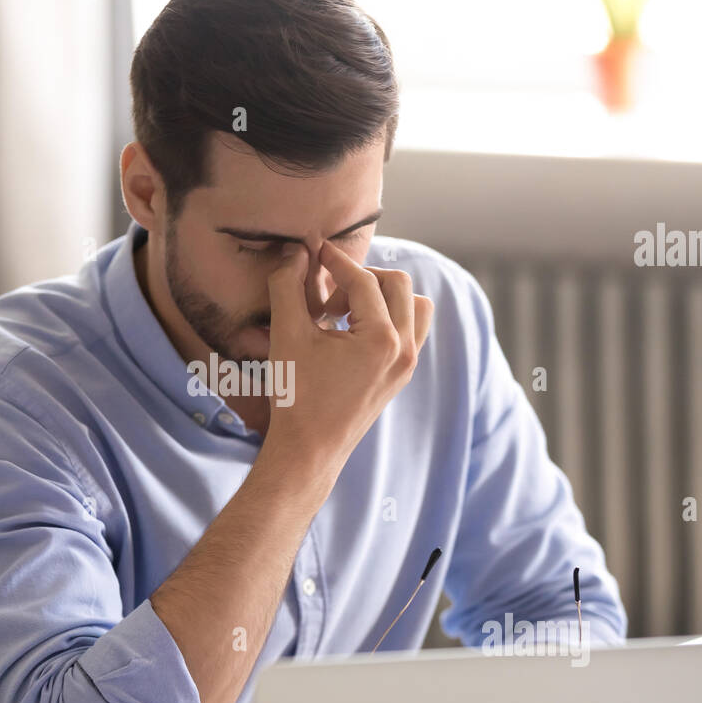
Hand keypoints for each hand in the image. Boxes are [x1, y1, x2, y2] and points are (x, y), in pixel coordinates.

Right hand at [261, 240, 433, 479]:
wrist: (309, 450)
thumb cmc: (296, 396)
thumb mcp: (287, 335)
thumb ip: (289, 286)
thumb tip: (296, 252)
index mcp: (381, 339)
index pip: (363, 280)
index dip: (337, 260)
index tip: (316, 252)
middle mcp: (404, 350)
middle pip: (397, 284)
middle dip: (361, 278)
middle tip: (328, 297)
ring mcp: (407, 364)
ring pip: (414, 306)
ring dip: (382, 296)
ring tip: (345, 312)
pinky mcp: (401, 375)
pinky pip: (410, 330)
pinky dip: (388, 318)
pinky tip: (351, 331)